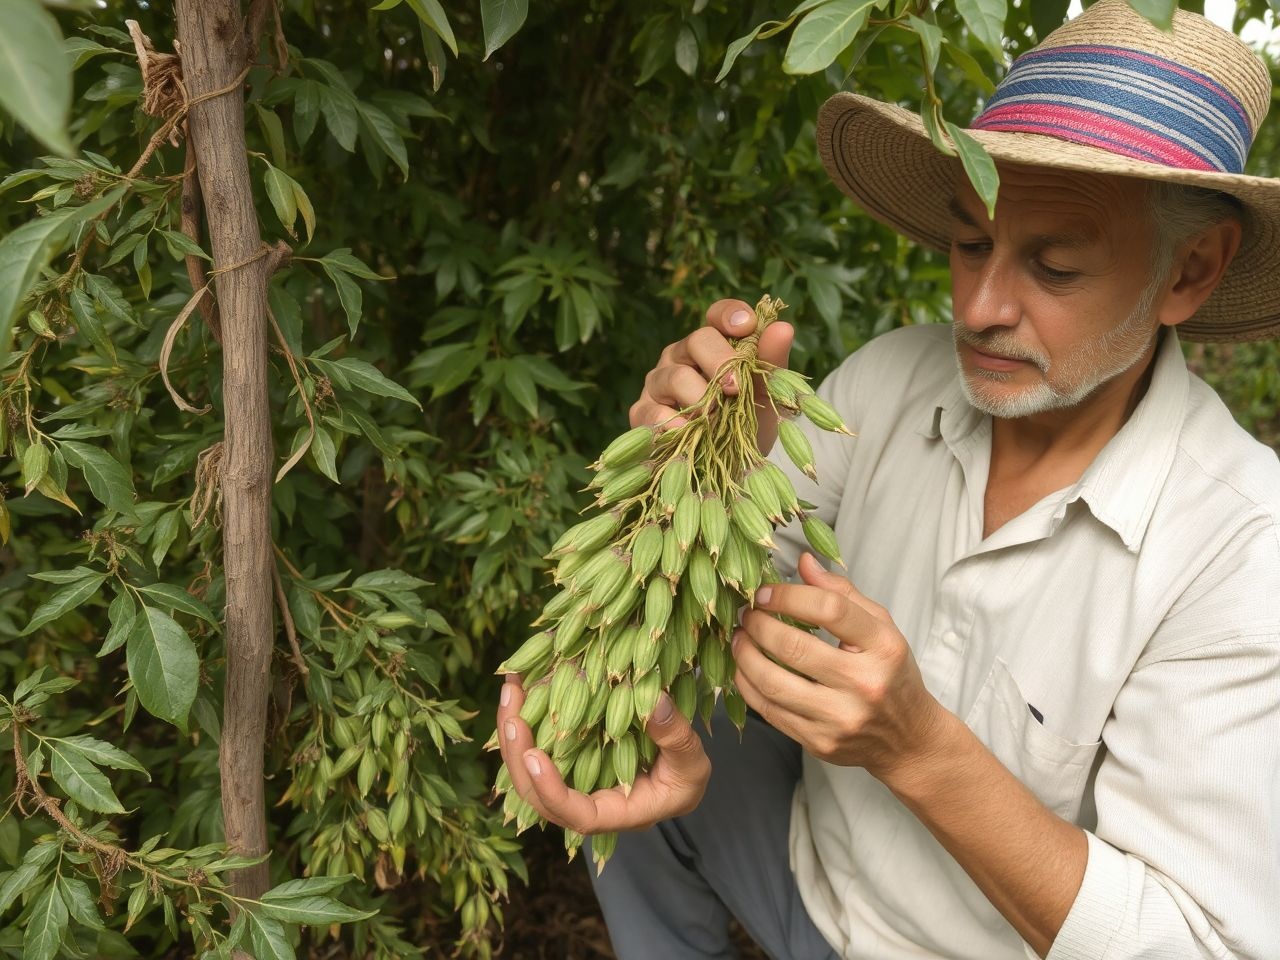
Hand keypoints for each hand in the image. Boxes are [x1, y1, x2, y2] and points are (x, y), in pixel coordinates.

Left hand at [496, 675, 710, 833]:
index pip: (578, 816)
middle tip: (512, 713)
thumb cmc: (687, 774)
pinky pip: (537, 748)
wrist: (678, 774)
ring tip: (511, 689)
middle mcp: (587, 804)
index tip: (533, 756)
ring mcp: (573, 784)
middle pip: (538, 797)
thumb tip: (655, 702)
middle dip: (517, 756)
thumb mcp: (692, 759)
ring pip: (530, 773)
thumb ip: (675, 736)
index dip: (552, 792)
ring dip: (514, 734)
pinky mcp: (566, 762)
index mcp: (618, 813)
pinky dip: (526, 720)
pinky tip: (522, 686)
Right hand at [629, 298, 793, 452]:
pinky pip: (653, 411)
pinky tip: (688, 433)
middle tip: (736, 389)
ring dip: (701, 399)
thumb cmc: (746, 425)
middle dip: (721, 362)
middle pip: (697, 340)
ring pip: (676, 377)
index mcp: (712, 345)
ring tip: (716, 420)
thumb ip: (772, 363)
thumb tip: (783, 328)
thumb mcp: (766, 397)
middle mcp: (681, 357)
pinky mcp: (642, 412)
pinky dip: (673, 423)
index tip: (747, 326)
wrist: (728, 469)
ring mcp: (658, 383)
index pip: (717, 315)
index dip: (730, 314)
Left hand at [732, 553, 946, 781]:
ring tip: (738, 638)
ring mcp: (840, 718)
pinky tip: (743, 668)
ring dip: (745, 655)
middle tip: (746, 614)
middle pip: (794, 647)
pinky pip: (769, 712)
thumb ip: (843, 593)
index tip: (764, 593)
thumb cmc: (891, 674)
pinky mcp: (819, 742)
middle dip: (759, 625)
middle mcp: (864, 685)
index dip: (788, 596)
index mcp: (883, 648)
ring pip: (774, 683)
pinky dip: (748, 685)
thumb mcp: (882, 628)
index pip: (830, 610)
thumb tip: (803, 561)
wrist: (908, 740)